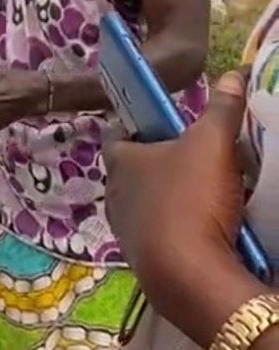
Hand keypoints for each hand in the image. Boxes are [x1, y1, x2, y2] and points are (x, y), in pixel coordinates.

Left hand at [103, 71, 249, 342]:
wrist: (189, 275)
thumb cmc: (191, 199)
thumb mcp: (214, 144)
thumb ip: (223, 109)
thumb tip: (233, 74)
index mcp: (120, 162)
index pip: (117, 134)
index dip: (136, 125)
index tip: (162, 123)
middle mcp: (114, 195)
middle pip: (135, 171)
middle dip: (159, 162)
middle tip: (193, 154)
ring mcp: (126, 231)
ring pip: (148, 204)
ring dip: (171, 197)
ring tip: (206, 191)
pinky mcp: (144, 261)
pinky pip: (161, 234)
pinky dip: (179, 227)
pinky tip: (207, 227)